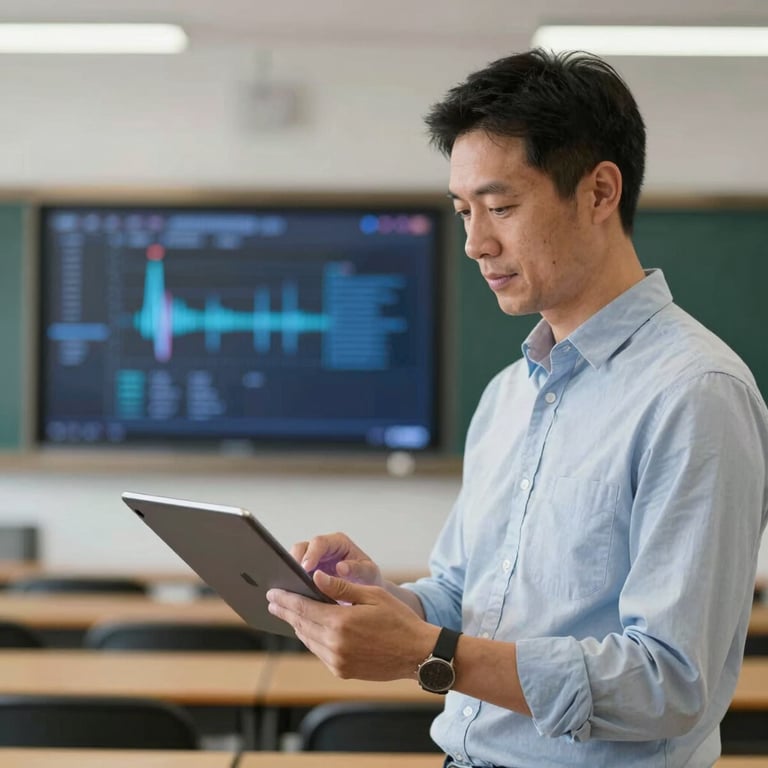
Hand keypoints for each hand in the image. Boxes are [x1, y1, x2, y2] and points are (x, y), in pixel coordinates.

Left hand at [266, 570, 437, 680]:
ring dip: (296, 625)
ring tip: (288, 613)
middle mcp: (335, 644)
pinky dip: (311, 638)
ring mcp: (338, 660)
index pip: (303, 608)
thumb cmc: (399, 620)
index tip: (273, 592)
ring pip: (308, 639)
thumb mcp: (372, 595)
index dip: (286, 599)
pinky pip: (319, 652)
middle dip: (286, 611)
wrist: (417, 653)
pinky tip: (309, 629)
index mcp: (341, 622)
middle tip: (273, 601)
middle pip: (301, 624)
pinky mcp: (342, 670)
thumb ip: (341, 588)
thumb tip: (316, 578)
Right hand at [291, 532, 383, 587]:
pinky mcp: (309, 573)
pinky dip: (292, 583)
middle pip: (302, 548)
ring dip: (291, 573)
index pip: (319, 543)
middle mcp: (324, 549)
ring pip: (294, 560)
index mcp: (338, 543)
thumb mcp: (368, 573)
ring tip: (290, 588)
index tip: (306, 568)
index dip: (311, 554)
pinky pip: (295, 574)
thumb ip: (357, 569)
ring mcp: (314, 561)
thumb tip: (341, 567)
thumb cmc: (369, 578)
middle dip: (295, 562)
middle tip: (293, 579)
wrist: (369, 591)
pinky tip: (292, 594)